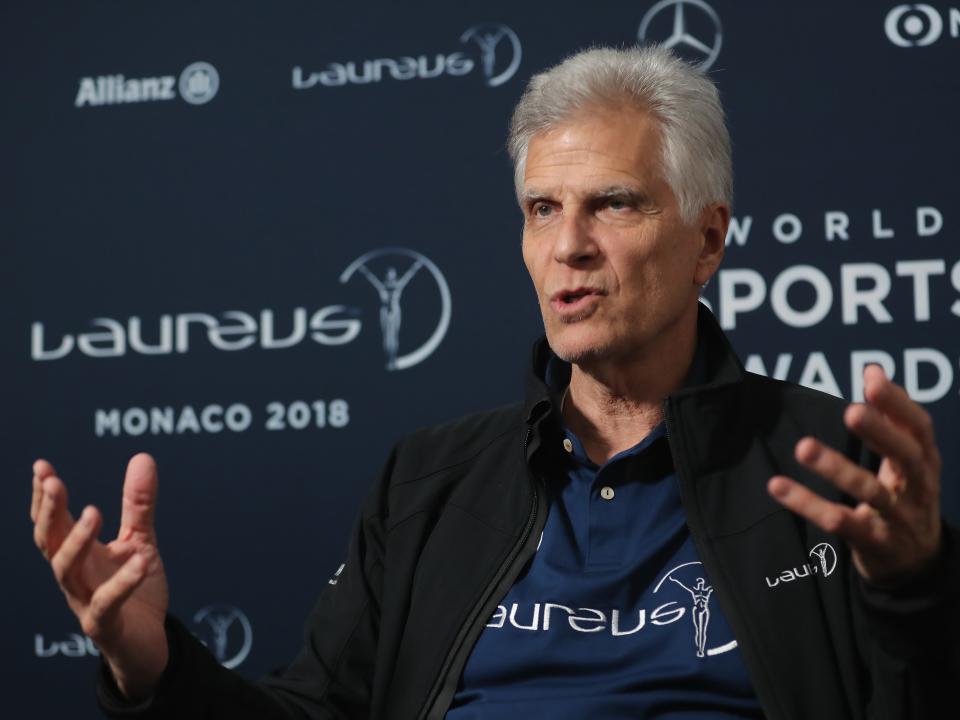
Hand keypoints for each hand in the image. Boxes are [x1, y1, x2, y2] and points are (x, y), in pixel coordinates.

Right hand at [31, 453, 169, 698]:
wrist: (148, 642)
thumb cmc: (136, 589)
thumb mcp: (140, 540)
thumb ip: (137, 504)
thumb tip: (142, 456)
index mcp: (79, 554)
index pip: (52, 523)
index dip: (44, 497)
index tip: (41, 467)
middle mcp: (74, 576)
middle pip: (49, 542)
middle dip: (48, 511)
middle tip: (54, 481)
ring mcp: (84, 601)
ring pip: (66, 571)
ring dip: (77, 540)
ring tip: (94, 510)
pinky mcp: (104, 625)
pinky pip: (106, 603)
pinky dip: (122, 581)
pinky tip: (139, 560)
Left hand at [768, 365, 942, 585]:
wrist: (916, 564)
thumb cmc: (905, 496)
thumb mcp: (907, 459)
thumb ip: (892, 416)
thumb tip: (873, 369)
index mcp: (925, 462)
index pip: (919, 429)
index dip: (899, 404)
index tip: (871, 381)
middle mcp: (918, 489)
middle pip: (906, 458)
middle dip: (880, 433)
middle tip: (851, 411)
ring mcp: (898, 519)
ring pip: (870, 492)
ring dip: (836, 469)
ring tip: (803, 447)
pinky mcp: (873, 542)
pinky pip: (839, 522)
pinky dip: (808, 504)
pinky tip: (778, 486)